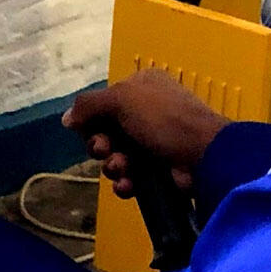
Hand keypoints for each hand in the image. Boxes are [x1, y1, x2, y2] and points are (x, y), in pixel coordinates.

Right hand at [62, 69, 226, 198]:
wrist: (203, 155)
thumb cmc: (163, 118)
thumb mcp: (121, 99)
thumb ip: (88, 105)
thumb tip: (67, 119)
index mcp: (142, 87)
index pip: (104, 103)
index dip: (92, 119)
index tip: (87, 130)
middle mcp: (148, 112)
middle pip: (107, 132)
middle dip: (101, 145)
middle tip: (105, 149)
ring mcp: (155, 142)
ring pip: (117, 156)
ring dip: (113, 165)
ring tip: (123, 168)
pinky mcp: (160, 170)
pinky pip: (131, 176)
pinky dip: (126, 182)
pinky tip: (129, 184)